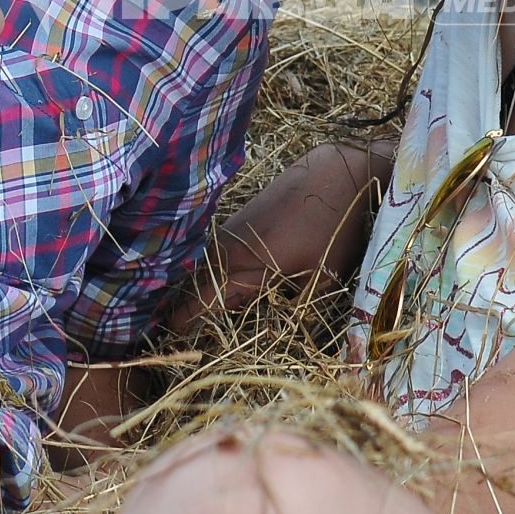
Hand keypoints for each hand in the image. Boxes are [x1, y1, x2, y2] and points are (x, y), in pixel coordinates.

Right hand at [165, 142, 388, 333]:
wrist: (338, 172)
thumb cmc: (335, 228)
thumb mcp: (324, 278)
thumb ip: (298, 311)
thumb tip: (285, 337)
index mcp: (246, 266)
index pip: (200, 301)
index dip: (185, 322)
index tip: (177, 341)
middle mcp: (229, 247)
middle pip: (196, 285)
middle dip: (190, 309)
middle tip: (190, 332)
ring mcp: (232, 228)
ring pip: (206, 266)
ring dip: (205, 287)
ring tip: (210, 309)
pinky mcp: (240, 216)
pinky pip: (218, 250)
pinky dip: (218, 268)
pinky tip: (233, 278)